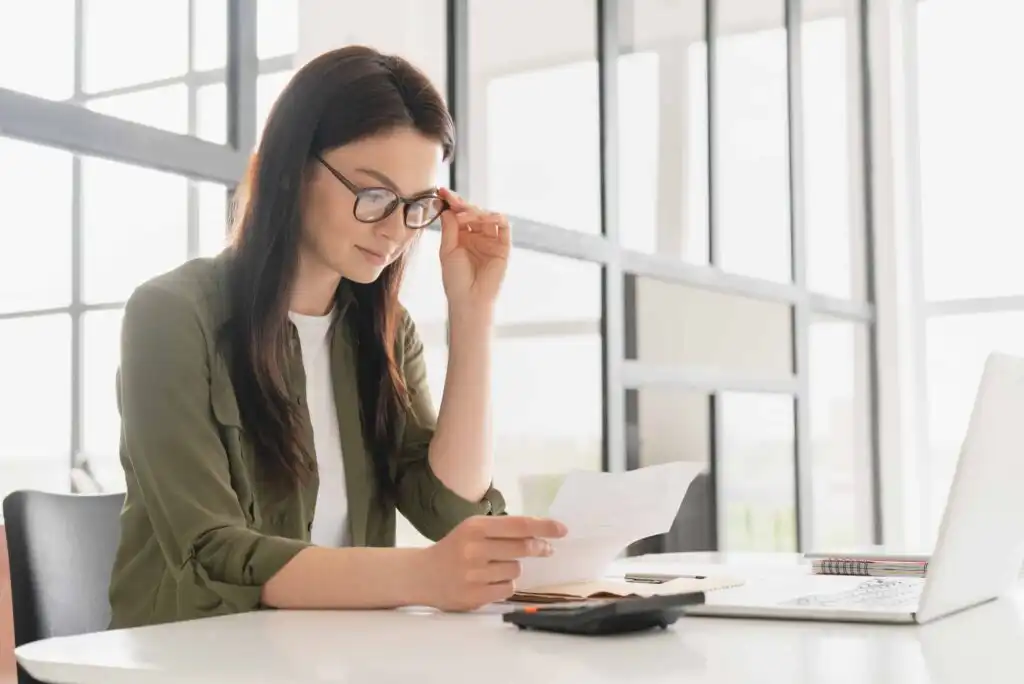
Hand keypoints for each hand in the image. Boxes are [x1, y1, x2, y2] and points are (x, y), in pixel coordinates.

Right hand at [417, 515, 567, 611]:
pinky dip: (505, 584)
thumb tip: (540, 535)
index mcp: (475, 527)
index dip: (544, 527)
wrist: (422, 575)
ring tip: (494, 567)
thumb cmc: (454, 549)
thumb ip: (502, 531)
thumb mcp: (472, 530)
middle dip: (539, 548)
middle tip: (547, 549)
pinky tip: (489, 581)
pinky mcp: (474, 595)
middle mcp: (474, 549)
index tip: (562, 530)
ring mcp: (474, 574)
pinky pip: (508, 588)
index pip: (518, 525)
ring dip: (513, 568)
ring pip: (516, 569)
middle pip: (523, 547)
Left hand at [437, 188, 510, 313]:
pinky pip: (503, 226)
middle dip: (462, 204)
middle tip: (453, 200)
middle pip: (473, 212)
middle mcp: (477, 236)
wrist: (469, 298)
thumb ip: (449, 228)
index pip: (458, 214)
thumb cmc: (455, 279)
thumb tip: (448, 208)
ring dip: (476, 211)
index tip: (442, 191)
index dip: (452, 202)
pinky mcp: (503, 246)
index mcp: (461, 237)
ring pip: (487, 216)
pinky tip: (483, 218)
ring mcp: (490, 240)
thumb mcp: (447, 250)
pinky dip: (495, 217)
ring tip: (464, 216)